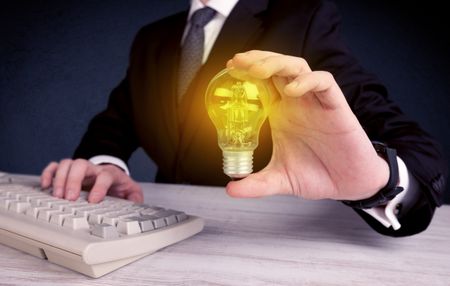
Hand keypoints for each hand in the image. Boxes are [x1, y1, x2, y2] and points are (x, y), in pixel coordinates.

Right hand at [41, 159, 142, 202]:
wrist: (113, 177)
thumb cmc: (120, 187)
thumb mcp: (132, 193)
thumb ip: (135, 198)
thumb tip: (135, 205)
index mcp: (110, 174)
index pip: (105, 176)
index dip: (99, 187)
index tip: (93, 200)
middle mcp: (93, 169)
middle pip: (81, 164)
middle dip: (73, 181)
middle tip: (69, 198)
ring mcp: (80, 169)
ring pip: (67, 163)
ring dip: (60, 179)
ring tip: (57, 196)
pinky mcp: (69, 172)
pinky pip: (55, 167)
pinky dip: (48, 174)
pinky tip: (46, 186)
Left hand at [225, 50, 389, 200]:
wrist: (348, 184)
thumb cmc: (318, 175)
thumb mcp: (280, 179)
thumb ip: (256, 184)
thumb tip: (231, 190)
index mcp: (281, 113)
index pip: (262, 82)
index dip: (246, 71)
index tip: (228, 69)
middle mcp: (297, 103)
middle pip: (276, 67)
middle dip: (257, 60)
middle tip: (238, 63)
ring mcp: (316, 102)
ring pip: (298, 67)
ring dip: (277, 64)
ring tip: (258, 70)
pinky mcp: (336, 106)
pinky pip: (324, 82)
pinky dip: (308, 81)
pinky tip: (293, 90)